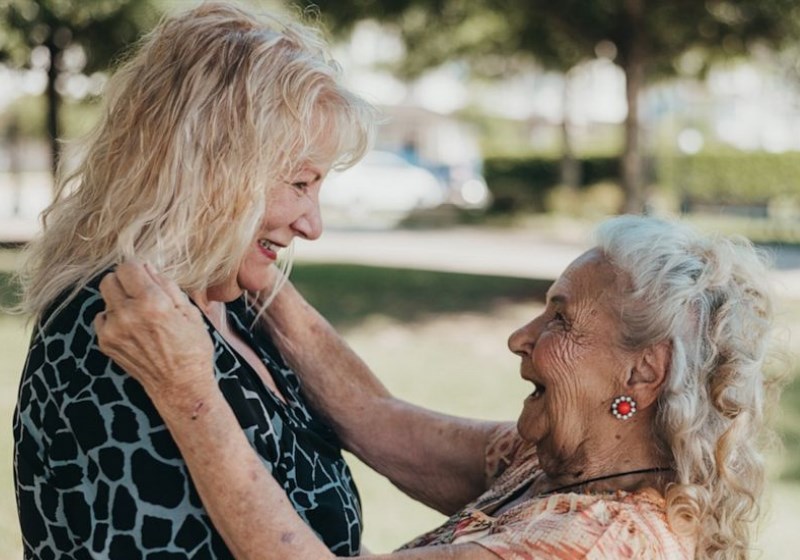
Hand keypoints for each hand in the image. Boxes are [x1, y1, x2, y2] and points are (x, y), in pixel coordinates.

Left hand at [95, 260, 214, 401]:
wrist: (180, 386)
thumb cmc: (192, 349)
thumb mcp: (190, 312)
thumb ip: (167, 286)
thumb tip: (149, 268)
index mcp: (152, 302)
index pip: (128, 267)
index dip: (138, 267)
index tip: (146, 274)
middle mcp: (128, 314)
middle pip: (109, 279)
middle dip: (125, 281)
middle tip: (140, 291)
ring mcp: (113, 330)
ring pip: (106, 298)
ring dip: (120, 299)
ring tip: (139, 313)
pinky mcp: (106, 343)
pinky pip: (102, 318)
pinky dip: (114, 318)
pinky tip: (132, 328)